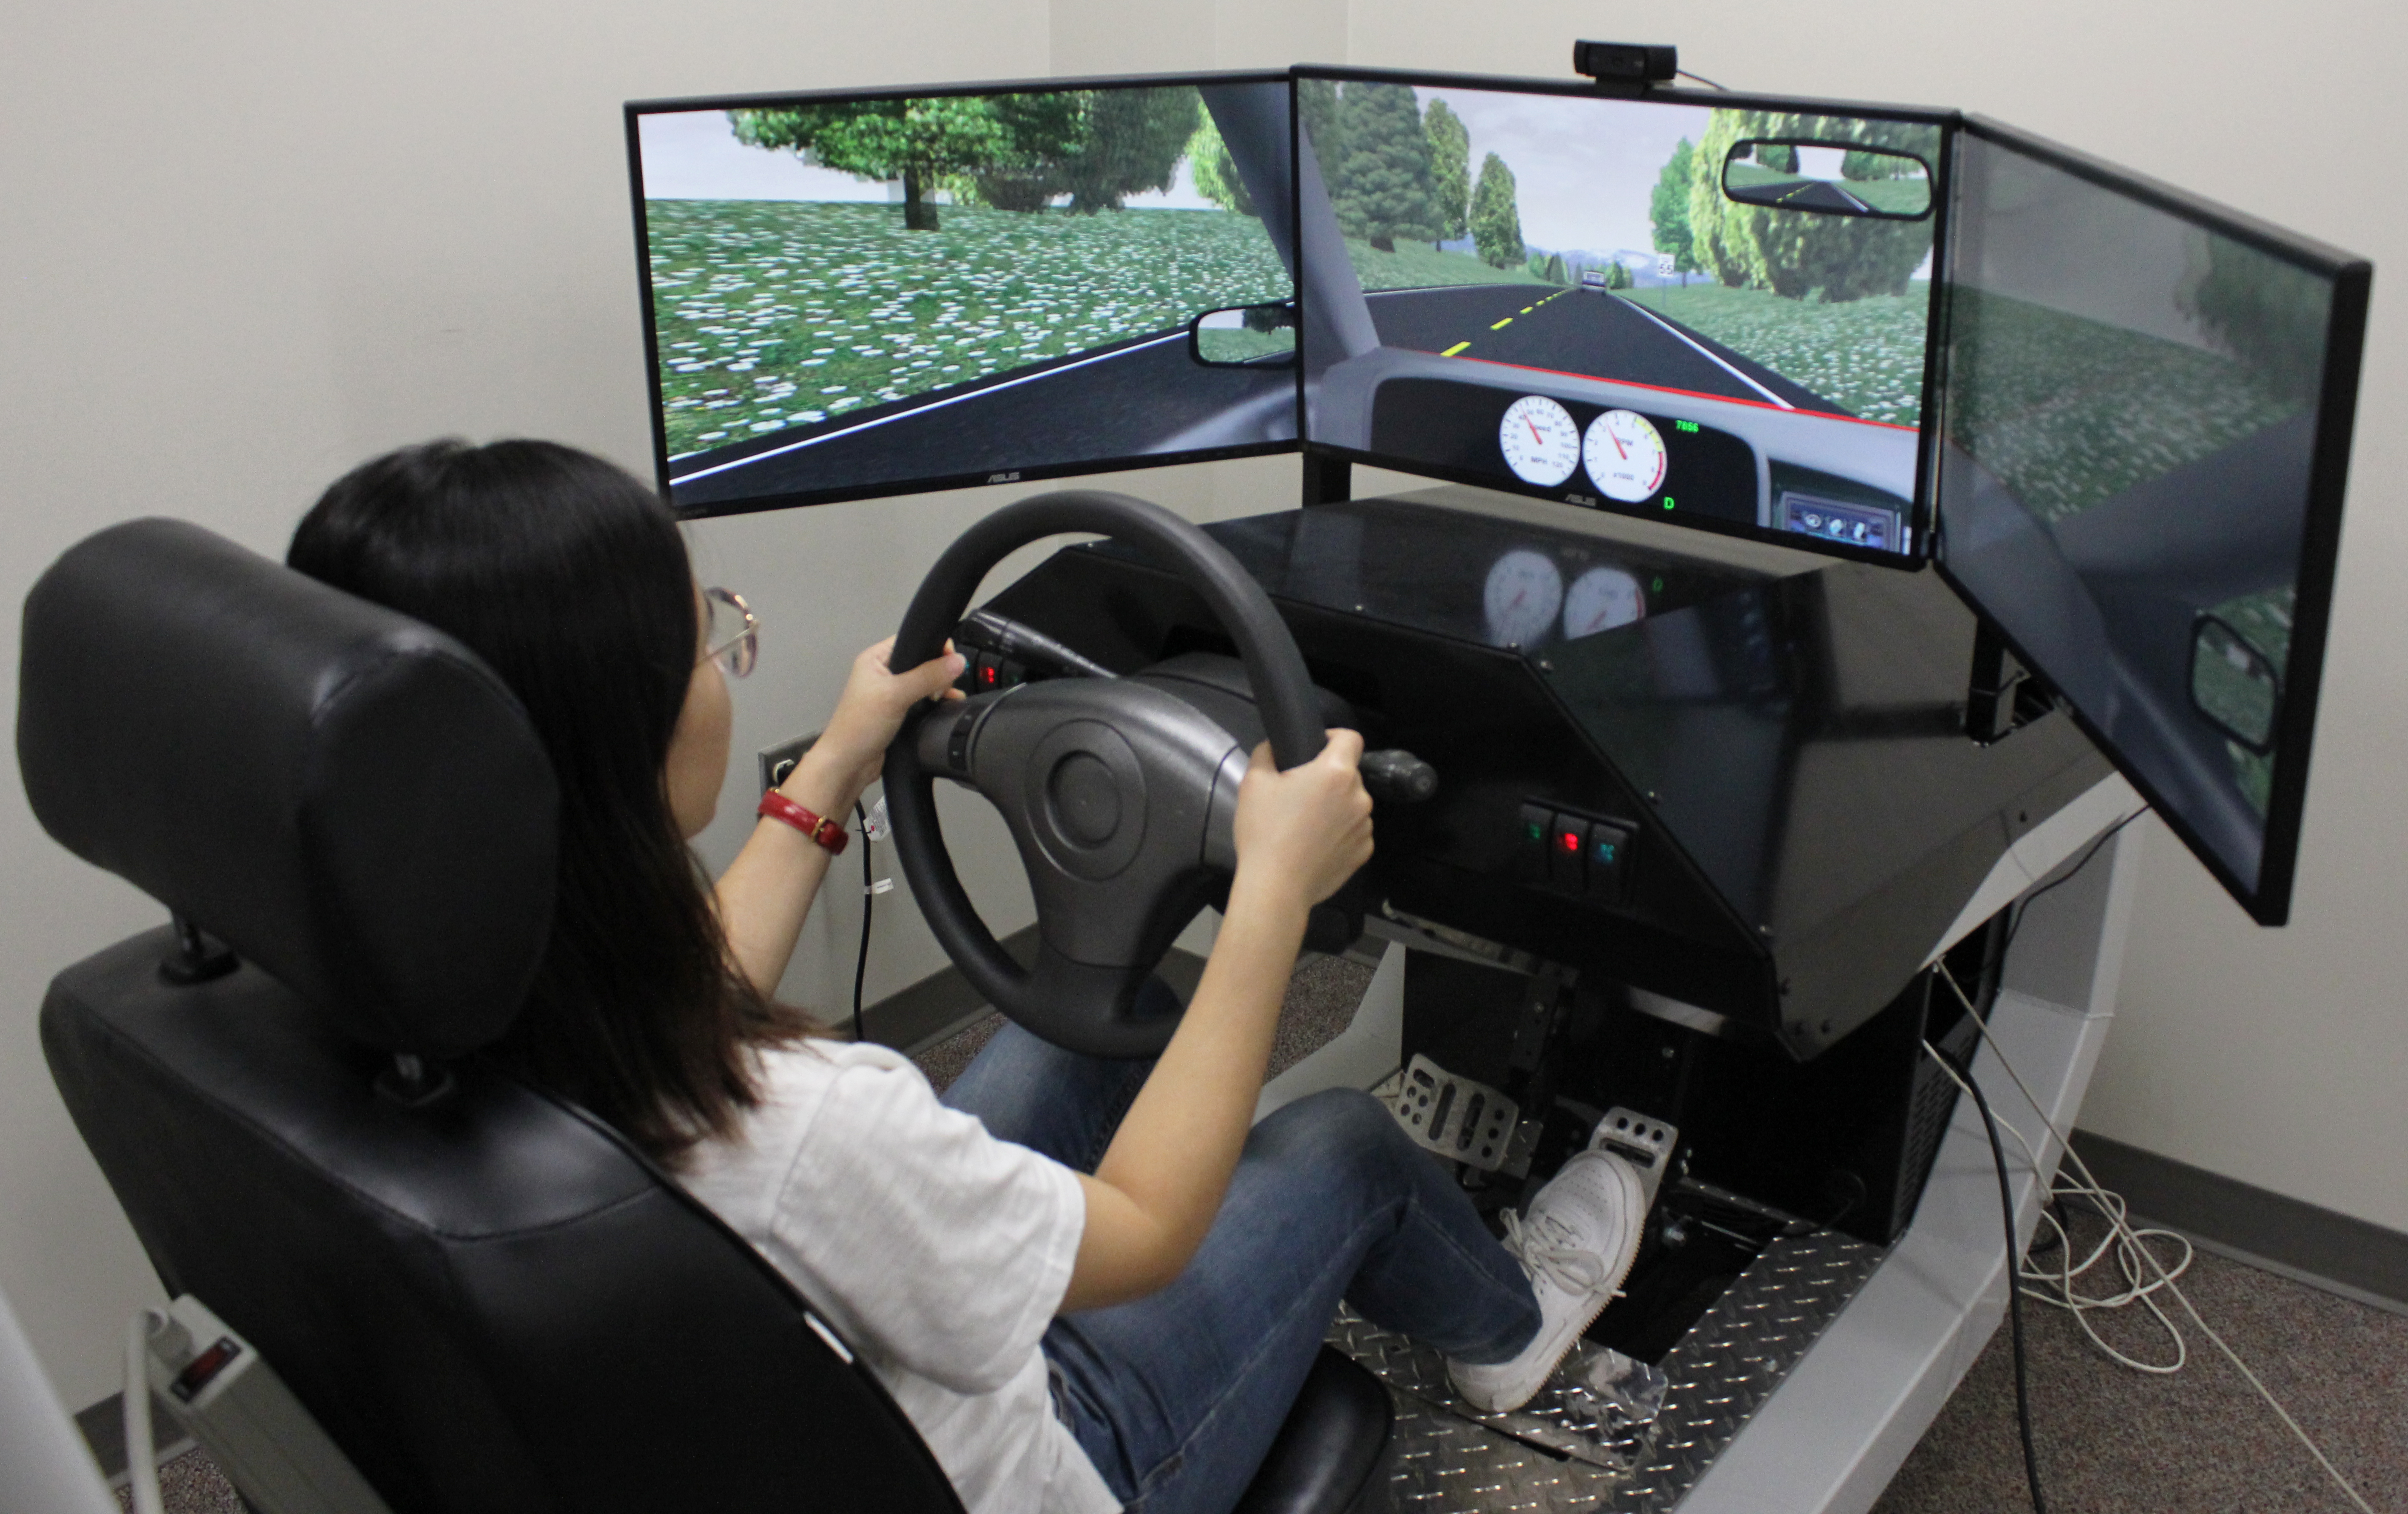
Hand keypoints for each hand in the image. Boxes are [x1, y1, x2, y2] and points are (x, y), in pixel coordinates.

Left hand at [793, 637, 963, 803]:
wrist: (848, 764)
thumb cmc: (858, 727)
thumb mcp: (895, 695)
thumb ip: (928, 676)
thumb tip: (958, 661)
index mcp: (876, 659)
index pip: (912, 639)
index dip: (934, 646)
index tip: (951, 660)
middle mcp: (884, 673)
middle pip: (922, 661)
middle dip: (939, 671)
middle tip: (943, 686)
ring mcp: (891, 694)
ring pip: (925, 682)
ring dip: (940, 688)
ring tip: (947, 698)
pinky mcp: (899, 712)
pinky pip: (924, 701)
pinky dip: (936, 703)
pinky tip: (946, 707)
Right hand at [1230, 729, 1372, 915]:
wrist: (1276, 888)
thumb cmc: (1264, 831)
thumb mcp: (1254, 782)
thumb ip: (1267, 753)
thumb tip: (1276, 747)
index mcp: (1336, 772)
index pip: (1350, 738)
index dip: (1333, 737)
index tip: (1315, 749)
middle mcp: (1360, 796)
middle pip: (1348, 774)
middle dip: (1328, 778)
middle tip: (1299, 794)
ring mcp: (1365, 826)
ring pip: (1352, 804)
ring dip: (1336, 807)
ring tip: (1306, 825)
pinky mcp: (1364, 852)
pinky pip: (1354, 832)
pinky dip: (1340, 833)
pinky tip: (1316, 846)